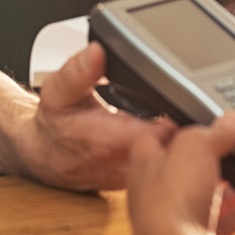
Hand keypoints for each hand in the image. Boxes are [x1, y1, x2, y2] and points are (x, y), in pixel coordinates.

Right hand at [15, 43, 176, 190]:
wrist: (43, 156)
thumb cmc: (54, 123)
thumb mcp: (58, 91)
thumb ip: (77, 71)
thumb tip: (96, 52)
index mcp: (107, 140)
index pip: (158, 134)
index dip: (176, 117)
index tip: (183, 101)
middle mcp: (121, 164)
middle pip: (171, 149)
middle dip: (184, 129)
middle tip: (191, 108)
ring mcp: (130, 177)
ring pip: (170, 162)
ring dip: (179, 143)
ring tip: (181, 121)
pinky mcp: (135, 182)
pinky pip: (162, 169)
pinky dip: (169, 154)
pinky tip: (166, 138)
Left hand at [127, 113, 234, 234]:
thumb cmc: (170, 200)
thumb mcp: (195, 147)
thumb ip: (212, 131)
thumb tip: (228, 121)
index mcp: (145, 165)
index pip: (152, 137)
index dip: (171, 125)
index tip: (191, 119)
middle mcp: (155, 193)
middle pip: (180, 169)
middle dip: (205, 158)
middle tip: (225, 147)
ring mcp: (174, 220)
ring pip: (201, 197)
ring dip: (224, 186)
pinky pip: (220, 223)